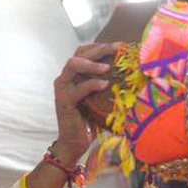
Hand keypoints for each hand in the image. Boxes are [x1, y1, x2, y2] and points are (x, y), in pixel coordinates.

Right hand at [52, 44, 117, 165]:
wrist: (74, 142)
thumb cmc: (88, 119)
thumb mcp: (97, 97)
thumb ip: (103, 83)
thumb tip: (125, 72)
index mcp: (72, 75)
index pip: (82, 52)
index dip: (99, 46)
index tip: (118, 46)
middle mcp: (64, 79)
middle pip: (78, 54)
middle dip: (98, 49)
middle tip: (115, 49)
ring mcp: (62, 89)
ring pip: (73, 65)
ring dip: (92, 63)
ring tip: (107, 67)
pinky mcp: (64, 102)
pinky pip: (78, 88)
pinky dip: (92, 84)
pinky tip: (105, 84)